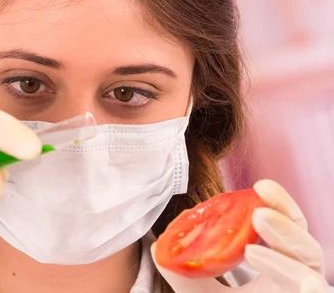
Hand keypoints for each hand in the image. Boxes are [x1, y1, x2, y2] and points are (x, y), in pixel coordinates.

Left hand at [152, 180, 328, 292]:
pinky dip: (283, 268)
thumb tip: (156, 248)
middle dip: (286, 216)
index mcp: (280, 267)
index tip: (259, 185)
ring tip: (255, 228)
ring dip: (284, 238)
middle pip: (305, 241)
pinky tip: (255, 255)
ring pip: (309, 264)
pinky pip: (307, 287)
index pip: (287, 229)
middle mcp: (298, 280)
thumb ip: (184, 273)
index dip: (278, 204)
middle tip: (257, 206)